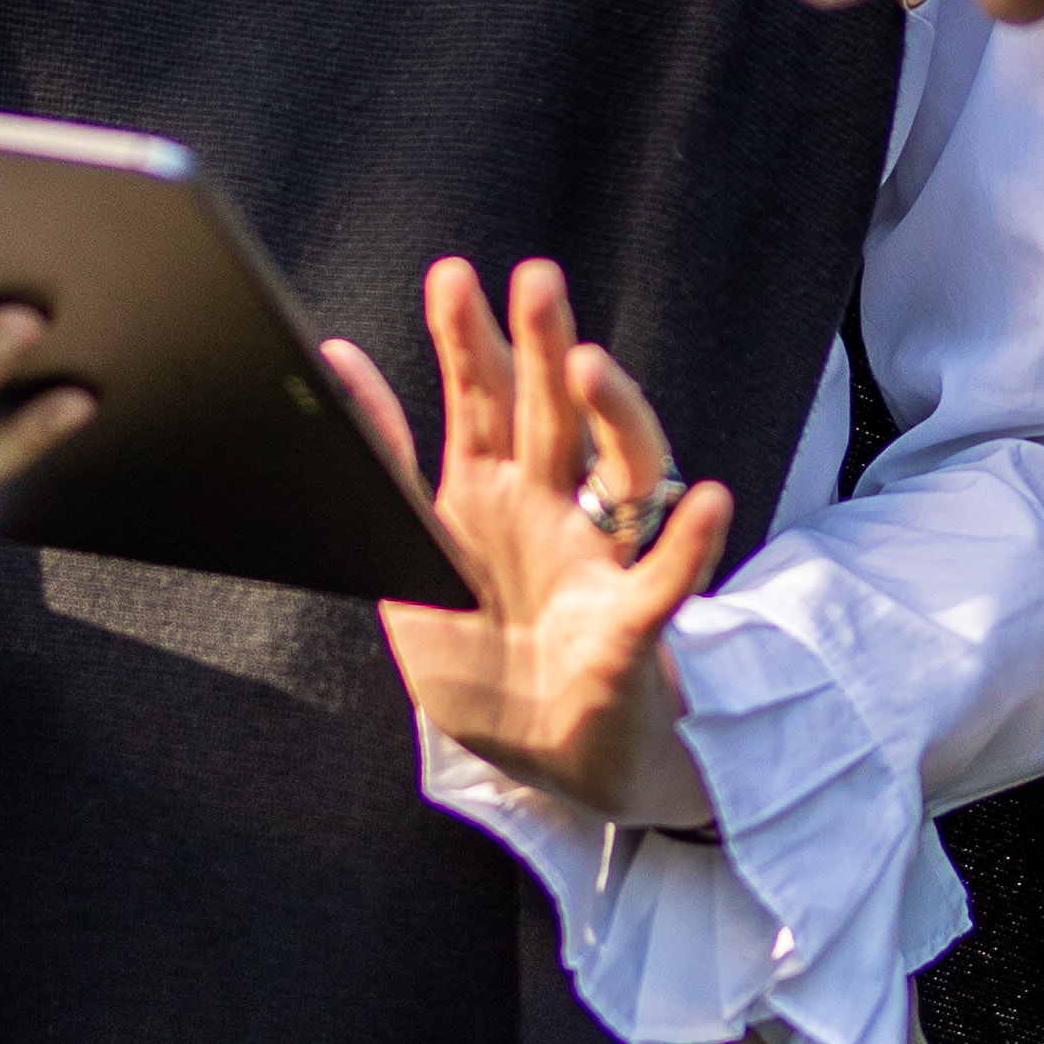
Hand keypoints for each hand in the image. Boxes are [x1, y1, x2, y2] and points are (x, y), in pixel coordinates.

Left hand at [321, 254, 725, 824]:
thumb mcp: (408, 563)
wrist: (543, 765)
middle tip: (534, 279)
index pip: (483, 401)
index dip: (468, 341)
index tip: (451, 277)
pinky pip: (666, 583)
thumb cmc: (482, 662)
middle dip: (542, 345)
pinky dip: (689, 546)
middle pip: (551, 413)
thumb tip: (335, 362)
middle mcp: (551, 512)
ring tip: (591, 366)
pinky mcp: (629, 630)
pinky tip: (709, 504)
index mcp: (491, 496)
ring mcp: (596, 563)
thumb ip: (383, 466)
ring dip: (613, 414)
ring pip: (621, 470)